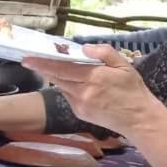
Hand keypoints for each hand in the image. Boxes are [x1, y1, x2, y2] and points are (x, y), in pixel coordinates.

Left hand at [22, 44, 162, 136]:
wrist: (138, 119)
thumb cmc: (132, 90)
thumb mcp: (124, 65)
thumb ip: (104, 53)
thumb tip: (84, 48)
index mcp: (94, 78)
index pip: (62, 68)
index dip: (43, 63)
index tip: (28, 59)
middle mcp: (83, 92)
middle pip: (56, 78)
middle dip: (42, 69)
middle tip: (30, 60)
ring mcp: (79, 105)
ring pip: (61, 87)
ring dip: (56, 77)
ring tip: (54, 68)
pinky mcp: (79, 113)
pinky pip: (68, 96)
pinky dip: (68, 88)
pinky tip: (76, 84)